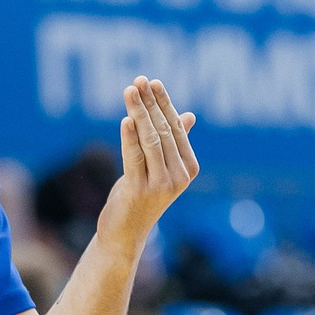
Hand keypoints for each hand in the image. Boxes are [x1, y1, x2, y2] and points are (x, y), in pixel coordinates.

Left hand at [96, 77, 198, 253]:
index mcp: (188, 167)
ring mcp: (161, 184)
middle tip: (138, 81)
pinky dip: (130, 137)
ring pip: (150, 140)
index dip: (164, 103)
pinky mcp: (140, 190)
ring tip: (129, 90)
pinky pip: (134, 158)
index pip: (177, 128)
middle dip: (150, 104)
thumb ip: (173, 143)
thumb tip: (189, 115)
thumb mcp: (159, 168)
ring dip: (139, 113)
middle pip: (164, 131)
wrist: (125, 233)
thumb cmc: (141, 197)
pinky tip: (126, 120)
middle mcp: (179, 176)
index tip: (152, 82)